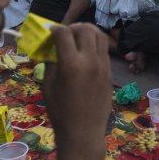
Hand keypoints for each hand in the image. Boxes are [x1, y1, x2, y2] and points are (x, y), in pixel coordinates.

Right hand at [43, 23, 111, 147]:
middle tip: (66, 34)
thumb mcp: (48, 85)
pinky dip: (95, 44)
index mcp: (71, 64)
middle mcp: (89, 61)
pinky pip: (104, 50)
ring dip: (88, 32)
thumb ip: (50, 62)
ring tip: (78, 38)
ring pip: (100, 35)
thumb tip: (51, 47)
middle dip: (73, 27)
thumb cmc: (60, 112)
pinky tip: (86, 52)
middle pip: (85, 29)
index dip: (54, 28)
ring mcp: (103, 66)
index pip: (64, 33)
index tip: (50, 31)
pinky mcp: (110, 72)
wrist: (83, 132)